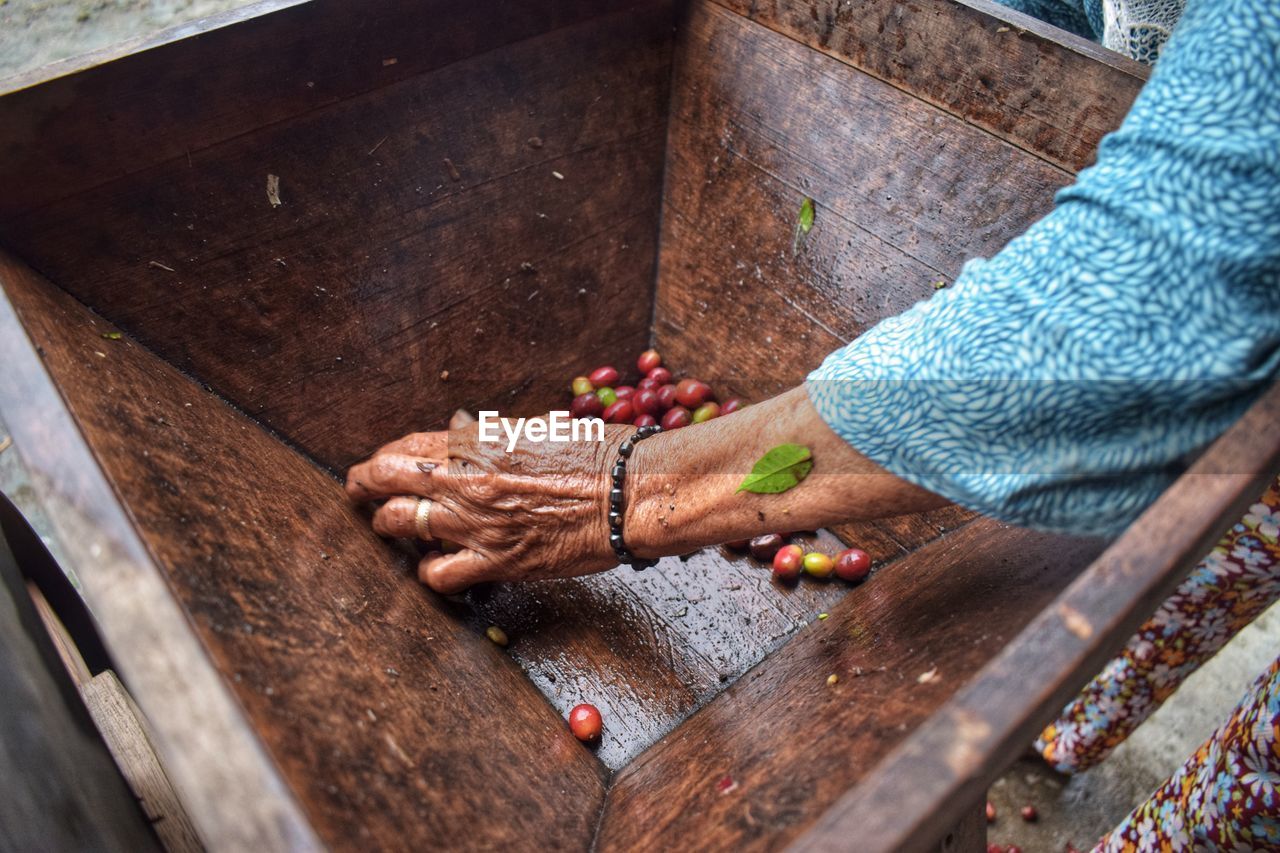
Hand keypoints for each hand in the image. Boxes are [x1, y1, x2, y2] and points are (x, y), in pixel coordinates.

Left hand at [345, 411, 630, 593]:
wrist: (630, 493)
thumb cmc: (597, 456)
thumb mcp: (537, 429)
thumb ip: (493, 440)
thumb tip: (465, 440)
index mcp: (477, 442)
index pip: (406, 445)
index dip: (384, 455)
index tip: (379, 462)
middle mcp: (466, 480)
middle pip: (385, 479)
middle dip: (363, 484)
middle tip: (357, 489)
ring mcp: (476, 524)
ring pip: (399, 524)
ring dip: (389, 524)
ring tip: (390, 525)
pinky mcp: (496, 562)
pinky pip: (439, 574)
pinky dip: (429, 570)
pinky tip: (436, 565)